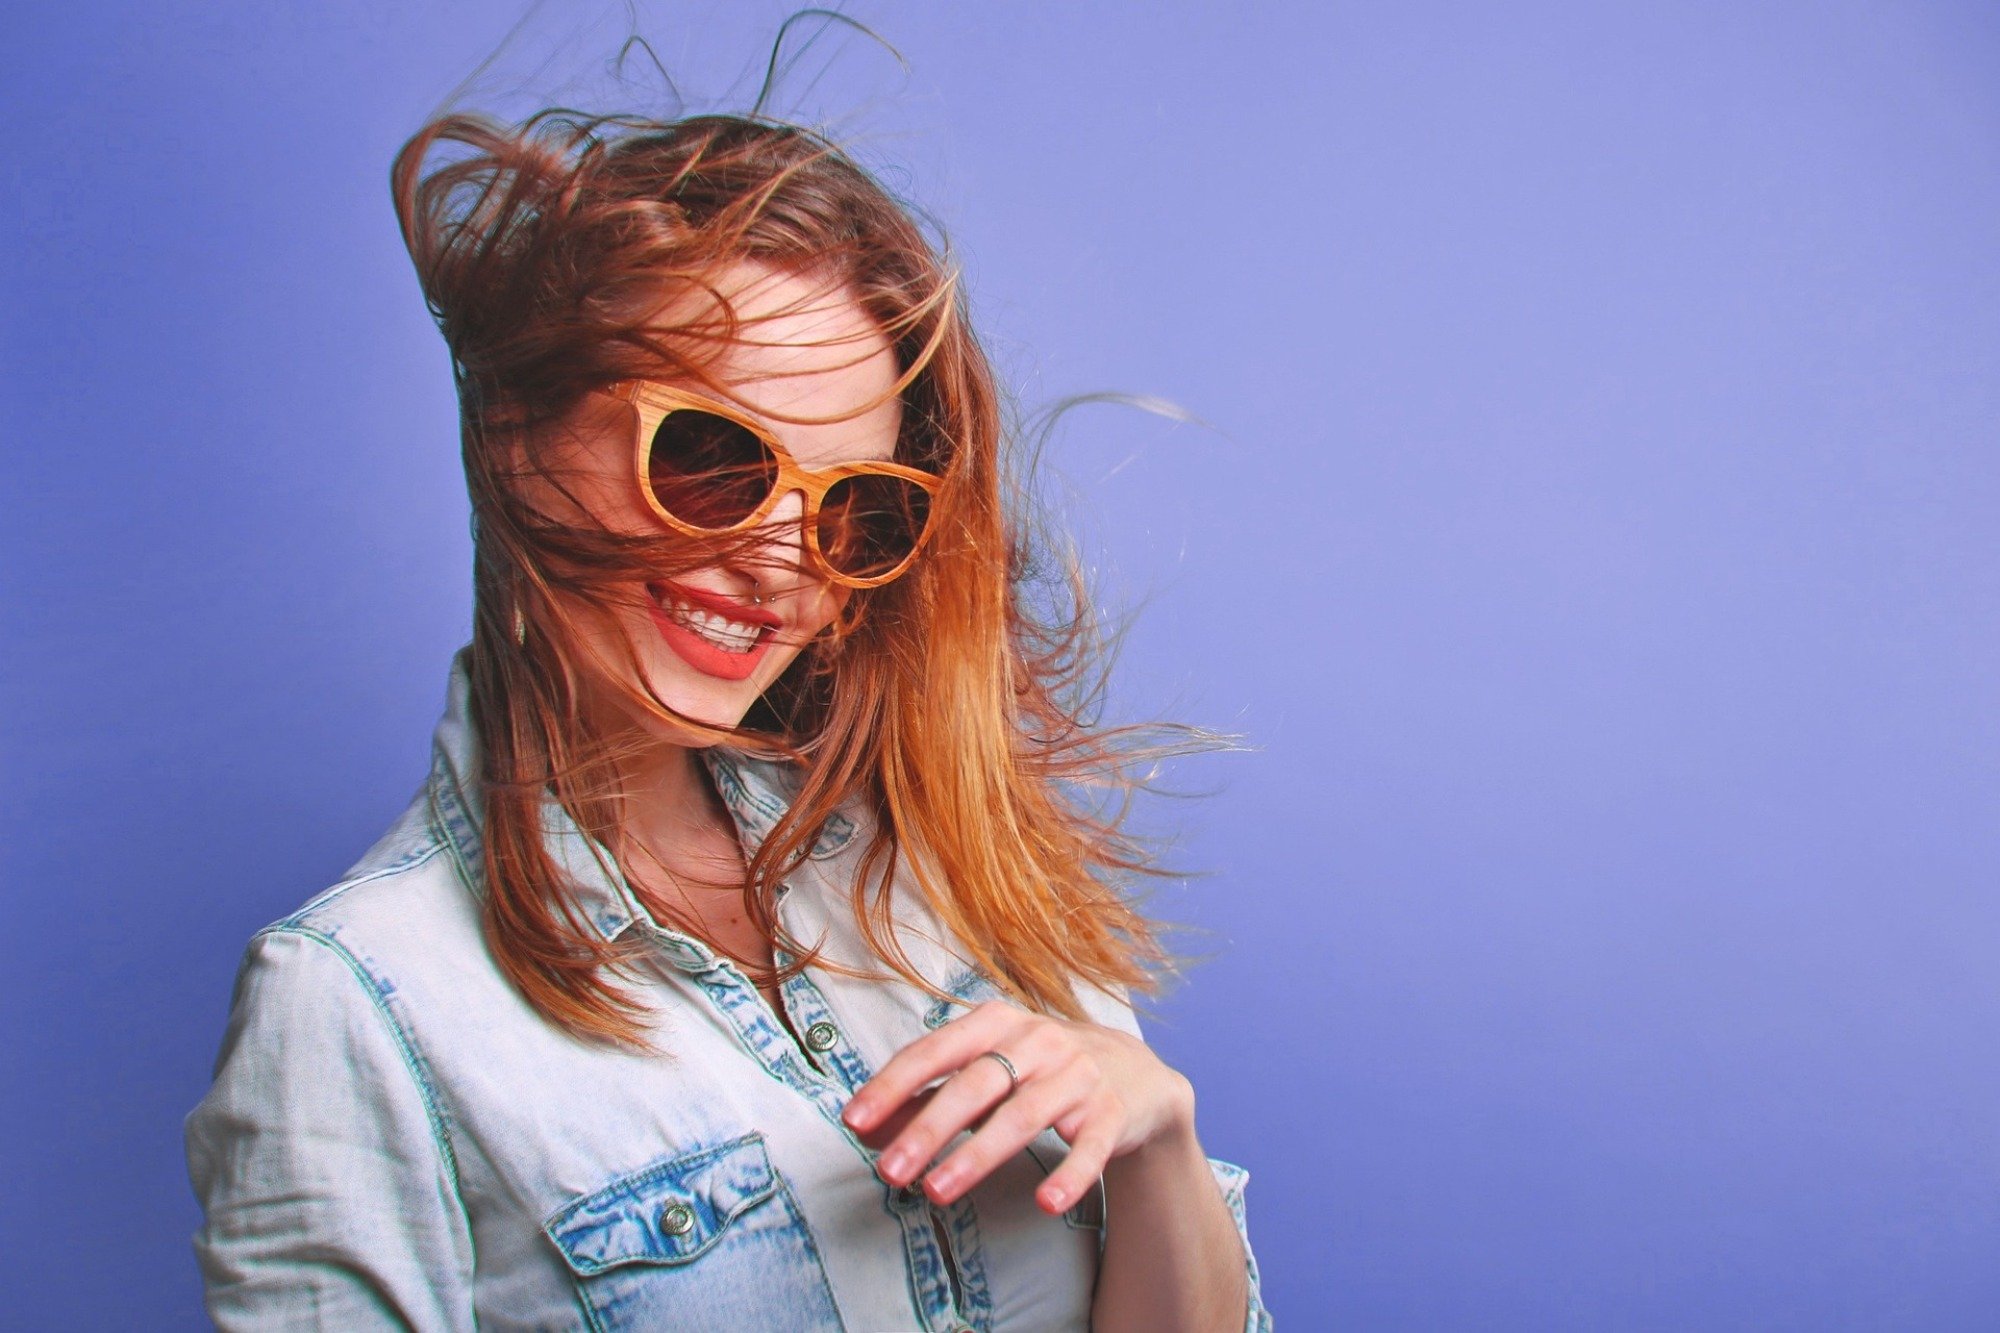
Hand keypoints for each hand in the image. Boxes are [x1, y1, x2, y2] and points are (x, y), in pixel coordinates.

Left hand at [840, 999, 1195, 1214]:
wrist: (1134, 1075)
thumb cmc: (1036, 1072)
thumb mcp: (985, 1072)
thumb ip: (927, 1098)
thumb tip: (866, 1132)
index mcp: (996, 1022)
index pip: (935, 1050)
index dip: (892, 1085)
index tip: (853, 1120)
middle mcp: (1037, 1041)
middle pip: (976, 1084)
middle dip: (928, 1129)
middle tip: (890, 1172)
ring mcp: (1077, 1075)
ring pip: (1023, 1116)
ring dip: (977, 1155)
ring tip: (938, 1191)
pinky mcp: (1111, 1113)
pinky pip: (1089, 1148)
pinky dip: (1068, 1175)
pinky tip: (1045, 1203)